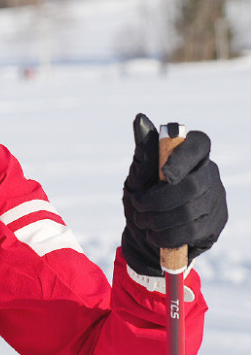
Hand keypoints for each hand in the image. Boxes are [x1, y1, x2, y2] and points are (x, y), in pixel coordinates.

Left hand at [121, 113, 227, 276]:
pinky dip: (167, 236)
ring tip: (143, 221)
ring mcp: (216, 199)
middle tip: (138, 206)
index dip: (183, 157)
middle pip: (191, 185)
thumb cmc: (144, 194)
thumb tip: (140, 118)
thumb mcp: (140, 173)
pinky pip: (191, 232)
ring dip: (157, 220)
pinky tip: (155, 235)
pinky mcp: (216, 224)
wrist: (146, 232)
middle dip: (158, 200)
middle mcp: (210, 173)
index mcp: (193, 154)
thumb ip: (145, 150)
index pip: (199, 144)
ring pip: (189, 212)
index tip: (164, 173)